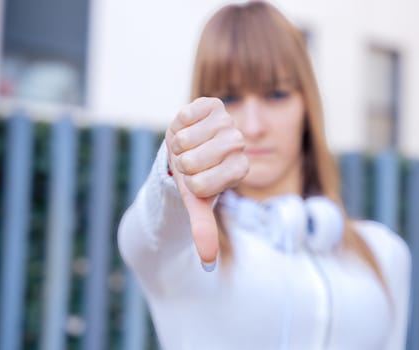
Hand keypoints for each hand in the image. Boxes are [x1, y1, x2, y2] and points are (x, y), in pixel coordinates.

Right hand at [165, 97, 248, 267]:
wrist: (185, 150)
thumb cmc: (193, 178)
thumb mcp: (196, 203)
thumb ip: (203, 229)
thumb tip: (208, 264)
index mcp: (239, 169)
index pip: (203, 185)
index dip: (190, 184)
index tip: (195, 180)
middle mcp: (238, 144)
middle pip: (195, 162)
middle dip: (182, 166)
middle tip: (188, 162)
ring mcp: (227, 122)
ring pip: (188, 139)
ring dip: (179, 146)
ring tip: (187, 146)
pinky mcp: (213, 104)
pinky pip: (187, 116)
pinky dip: (179, 125)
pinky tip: (187, 128)